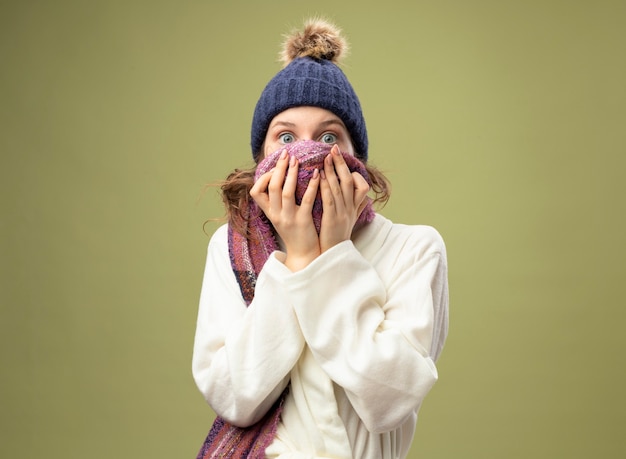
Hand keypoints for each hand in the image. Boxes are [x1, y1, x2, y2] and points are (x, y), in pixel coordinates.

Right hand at [250, 149, 321, 270]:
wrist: (303, 255)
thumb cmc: (294, 232)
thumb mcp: (280, 217)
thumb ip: (277, 201)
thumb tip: (279, 178)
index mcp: (269, 212)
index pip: (256, 192)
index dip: (263, 177)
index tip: (274, 167)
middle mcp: (276, 215)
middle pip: (272, 187)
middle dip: (279, 168)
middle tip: (287, 154)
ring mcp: (289, 218)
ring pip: (287, 192)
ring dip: (292, 174)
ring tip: (298, 160)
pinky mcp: (303, 222)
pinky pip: (307, 200)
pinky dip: (311, 186)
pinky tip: (317, 175)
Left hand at [318, 145, 369, 251]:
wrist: (334, 255)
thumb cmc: (338, 237)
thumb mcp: (348, 220)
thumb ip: (353, 206)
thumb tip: (361, 196)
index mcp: (355, 208)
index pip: (362, 186)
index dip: (353, 172)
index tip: (342, 161)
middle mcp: (351, 208)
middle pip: (349, 181)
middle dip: (341, 164)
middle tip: (333, 149)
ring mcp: (343, 213)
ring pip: (340, 187)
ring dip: (333, 170)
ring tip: (325, 157)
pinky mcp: (332, 219)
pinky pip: (330, 199)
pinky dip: (325, 186)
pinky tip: (319, 176)